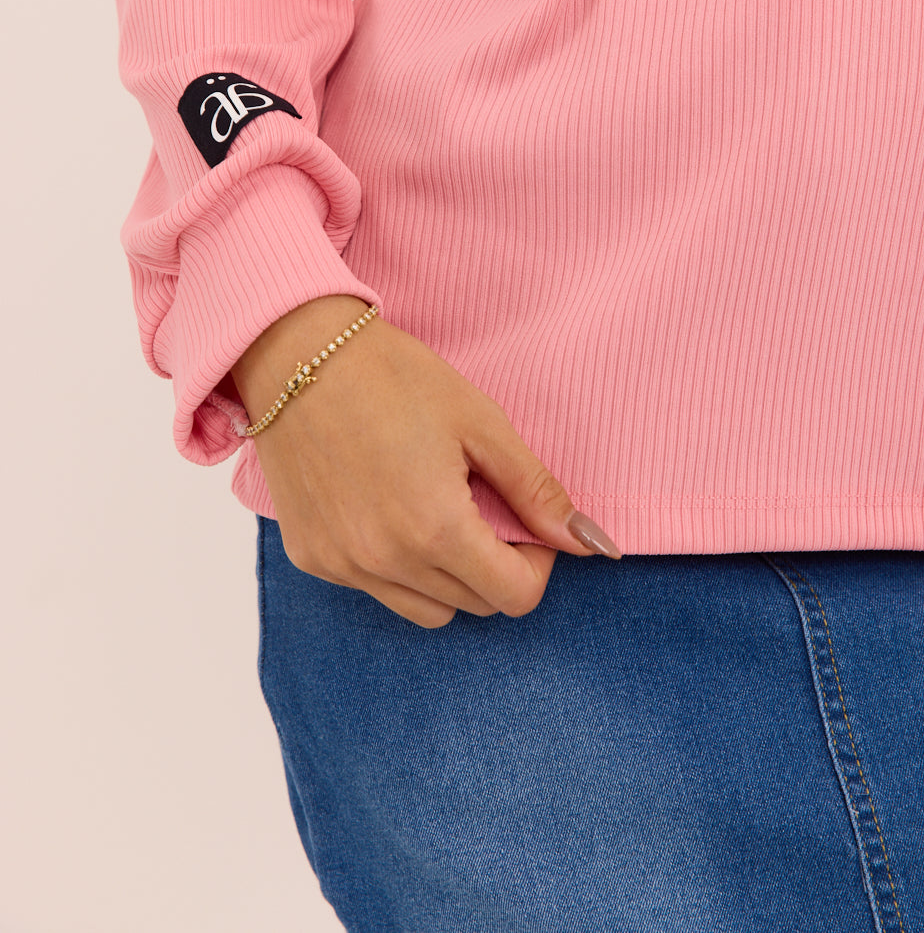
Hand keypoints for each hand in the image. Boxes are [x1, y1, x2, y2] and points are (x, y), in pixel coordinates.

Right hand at [229, 295, 620, 627]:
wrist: (297, 354)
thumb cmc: (392, 376)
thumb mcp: (479, 422)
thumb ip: (535, 489)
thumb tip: (588, 540)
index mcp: (436, 530)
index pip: (515, 598)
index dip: (535, 562)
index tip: (522, 519)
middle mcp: (386, 562)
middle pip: (474, 604)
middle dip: (494, 565)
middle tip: (481, 503)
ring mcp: (343, 565)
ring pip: (426, 609)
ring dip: (447, 575)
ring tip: (435, 507)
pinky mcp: (311, 558)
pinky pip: (375, 588)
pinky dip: (396, 565)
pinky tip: (388, 506)